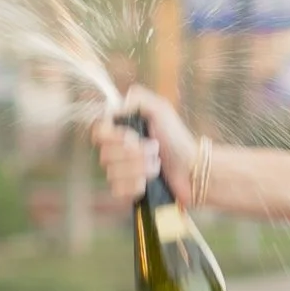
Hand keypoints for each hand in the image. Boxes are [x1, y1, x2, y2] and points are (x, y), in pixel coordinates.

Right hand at [95, 87, 195, 206]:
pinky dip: (136, 186)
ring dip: (139, 169)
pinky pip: (117, 190)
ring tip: (157, 165)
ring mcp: (120, 172)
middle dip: (135, 154)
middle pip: (105, 155)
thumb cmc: (177, 138)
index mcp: (120, 130)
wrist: (192, 168)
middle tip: (155, 149)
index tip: (132, 137)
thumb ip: (137, 99)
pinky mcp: (126, 191)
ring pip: (112, 174)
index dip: (112, 136)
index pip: (97, 131)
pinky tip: (149, 182)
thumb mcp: (160, 109)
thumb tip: (115, 107)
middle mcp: (116, 151)